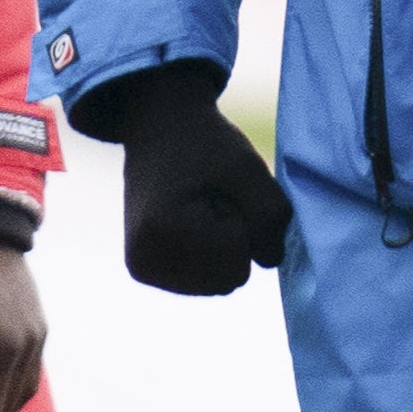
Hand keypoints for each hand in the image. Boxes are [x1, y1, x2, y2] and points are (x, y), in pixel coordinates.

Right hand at [74, 63, 293, 294]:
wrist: (160, 127)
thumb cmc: (206, 143)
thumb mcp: (248, 168)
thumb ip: (270, 217)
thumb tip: (271, 262)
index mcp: (163, 232)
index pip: (238, 266)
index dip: (241, 226)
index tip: (218, 192)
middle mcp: (144, 258)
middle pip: (228, 281)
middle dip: (233, 240)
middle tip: (211, 199)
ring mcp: (141, 267)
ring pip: (217, 284)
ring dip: (221, 247)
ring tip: (200, 207)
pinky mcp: (144, 269)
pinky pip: (202, 281)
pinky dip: (208, 254)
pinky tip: (191, 221)